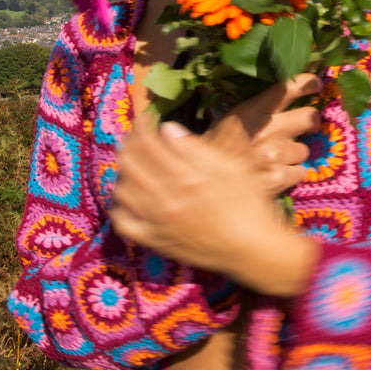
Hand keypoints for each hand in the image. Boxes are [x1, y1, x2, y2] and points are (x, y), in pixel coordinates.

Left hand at [110, 109, 319, 296]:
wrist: (251, 251)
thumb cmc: (248, 206)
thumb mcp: (231, 168)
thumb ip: (195, 148)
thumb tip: (166, 128)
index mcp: (183, 177)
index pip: (147, 143)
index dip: (142, 126)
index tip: (146, 118)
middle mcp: (163, 198)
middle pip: (129, 163)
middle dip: (129, 144)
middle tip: (137, 137)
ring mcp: (156, 221)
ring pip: (121, 190)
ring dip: (123, 171)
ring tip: (134, 163)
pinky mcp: (154, 241)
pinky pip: (122, 222)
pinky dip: (119, 206)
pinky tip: (129, 197)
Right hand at [204, 73, 321, 193]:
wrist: (204, 185)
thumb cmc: (209, 153)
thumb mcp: (224, 123)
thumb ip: (244, 112)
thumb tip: (240, 96)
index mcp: (252, 111)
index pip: (287, 88)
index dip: (306, 83)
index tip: (314, 84)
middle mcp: (270, 129)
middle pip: (308, 117)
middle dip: (310, 122)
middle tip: (307, 126)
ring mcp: (277, 154)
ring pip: (303, 149)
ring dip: (294, 153)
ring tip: (280, 157)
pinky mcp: (280, 177)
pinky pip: (300, 172)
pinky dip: (291, 173)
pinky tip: (278, 174)